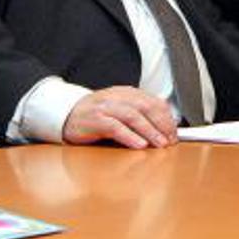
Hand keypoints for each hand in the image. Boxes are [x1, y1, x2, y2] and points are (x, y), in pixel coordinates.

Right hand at [63, 86, 177, 148]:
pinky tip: (139, 145)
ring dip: (149, 131)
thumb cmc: (94, 117)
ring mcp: (104, 107)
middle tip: (170, 140)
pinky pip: (115, 127)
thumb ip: (137, 115)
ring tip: (159, 144)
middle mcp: (116, 97)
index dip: (167, 117)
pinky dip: (129, 136)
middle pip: (146, 107)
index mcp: (125, 93)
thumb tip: (163, 130)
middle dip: (161, 124)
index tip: (174, 133)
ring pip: (133, 116)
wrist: (64, 115)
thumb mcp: (118, 111)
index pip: (153, 101)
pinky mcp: (94, 120)